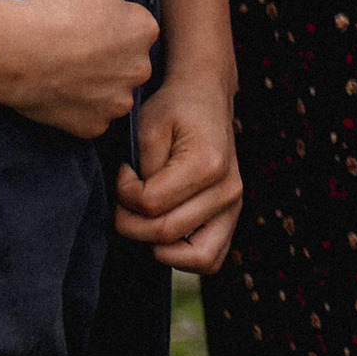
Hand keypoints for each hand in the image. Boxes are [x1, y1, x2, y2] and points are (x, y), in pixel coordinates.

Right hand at [0, 0, 157, 139]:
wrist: (20, 51)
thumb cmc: (52, 11)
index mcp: (143, 30)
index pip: (134, 27)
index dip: (109, 25)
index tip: (86, 25)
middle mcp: (140, 69)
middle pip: (127, 63)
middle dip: (107, 59)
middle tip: (74, 52)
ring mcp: (118, 101)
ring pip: (111, 93)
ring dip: (94, 87)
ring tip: (62, 75)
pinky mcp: (95, 125)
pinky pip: (89, 118)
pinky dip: (76, 110)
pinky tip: (56, 95)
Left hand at [114, 68, 242, 273]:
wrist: (206, 97)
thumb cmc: (174, 109)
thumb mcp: (149, 128)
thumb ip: (143, 171)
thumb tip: (139, 206)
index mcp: (207, 165)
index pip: (151, 204)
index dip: (124, 194)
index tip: (122, 171)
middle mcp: (227, 190)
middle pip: (166, 233)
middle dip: (131, 222)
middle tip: (124, 199)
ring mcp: (234, 206)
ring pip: (196, 257)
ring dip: (157, 246)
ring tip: (144, 221)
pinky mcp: (232, 215)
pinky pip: (211, 258)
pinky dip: (183, 258)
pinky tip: (163, 237)